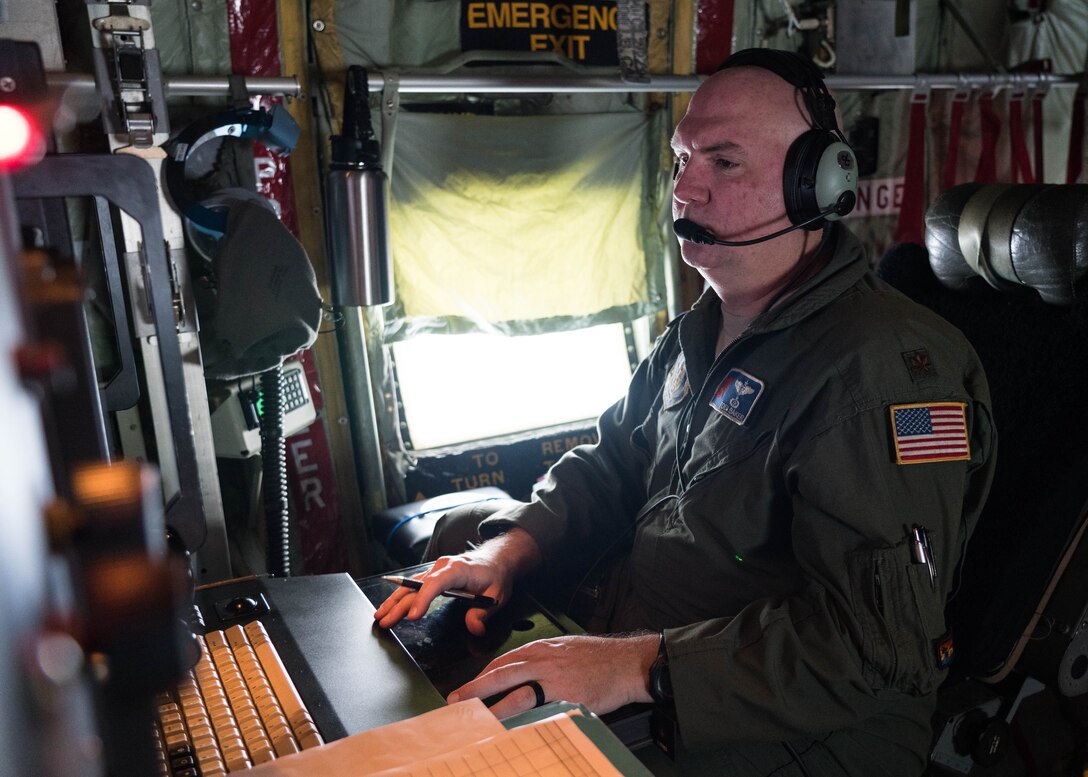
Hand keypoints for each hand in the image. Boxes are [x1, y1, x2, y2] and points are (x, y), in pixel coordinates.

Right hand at [373, 528, 541, 636]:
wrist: (495, 559)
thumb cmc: (495, 575)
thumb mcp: (497, 595)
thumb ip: (484, 612)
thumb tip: (475, 628)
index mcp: (458, 568)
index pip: (436, 583)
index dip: (423, 599)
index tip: (412, 616)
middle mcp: (442, 567)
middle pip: (417, 587)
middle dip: (399, 605)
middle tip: (385, 622)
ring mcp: (435, 570)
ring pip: (410, 586)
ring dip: (394, 601)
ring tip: (380, 616)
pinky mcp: (431, 576)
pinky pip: (412, 586)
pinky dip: (399, 597)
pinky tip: (389, 608)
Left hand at [447, 633, 658, 718]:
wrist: (626, 662)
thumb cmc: (599, 657)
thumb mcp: (565, 648)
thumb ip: (542, 659)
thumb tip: (523, 673)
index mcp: (540, 648)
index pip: (503, 662)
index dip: (483, 676)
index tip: (469, 688)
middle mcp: (541, 660)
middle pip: (500, 673)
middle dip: (474, 688)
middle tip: (454, 700)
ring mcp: (552, 678)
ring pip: (512, 690)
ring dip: (489, 704)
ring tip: (472, 716)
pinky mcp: (564, 696)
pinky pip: (535, 707)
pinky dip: (517, 716)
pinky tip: (506, 726)